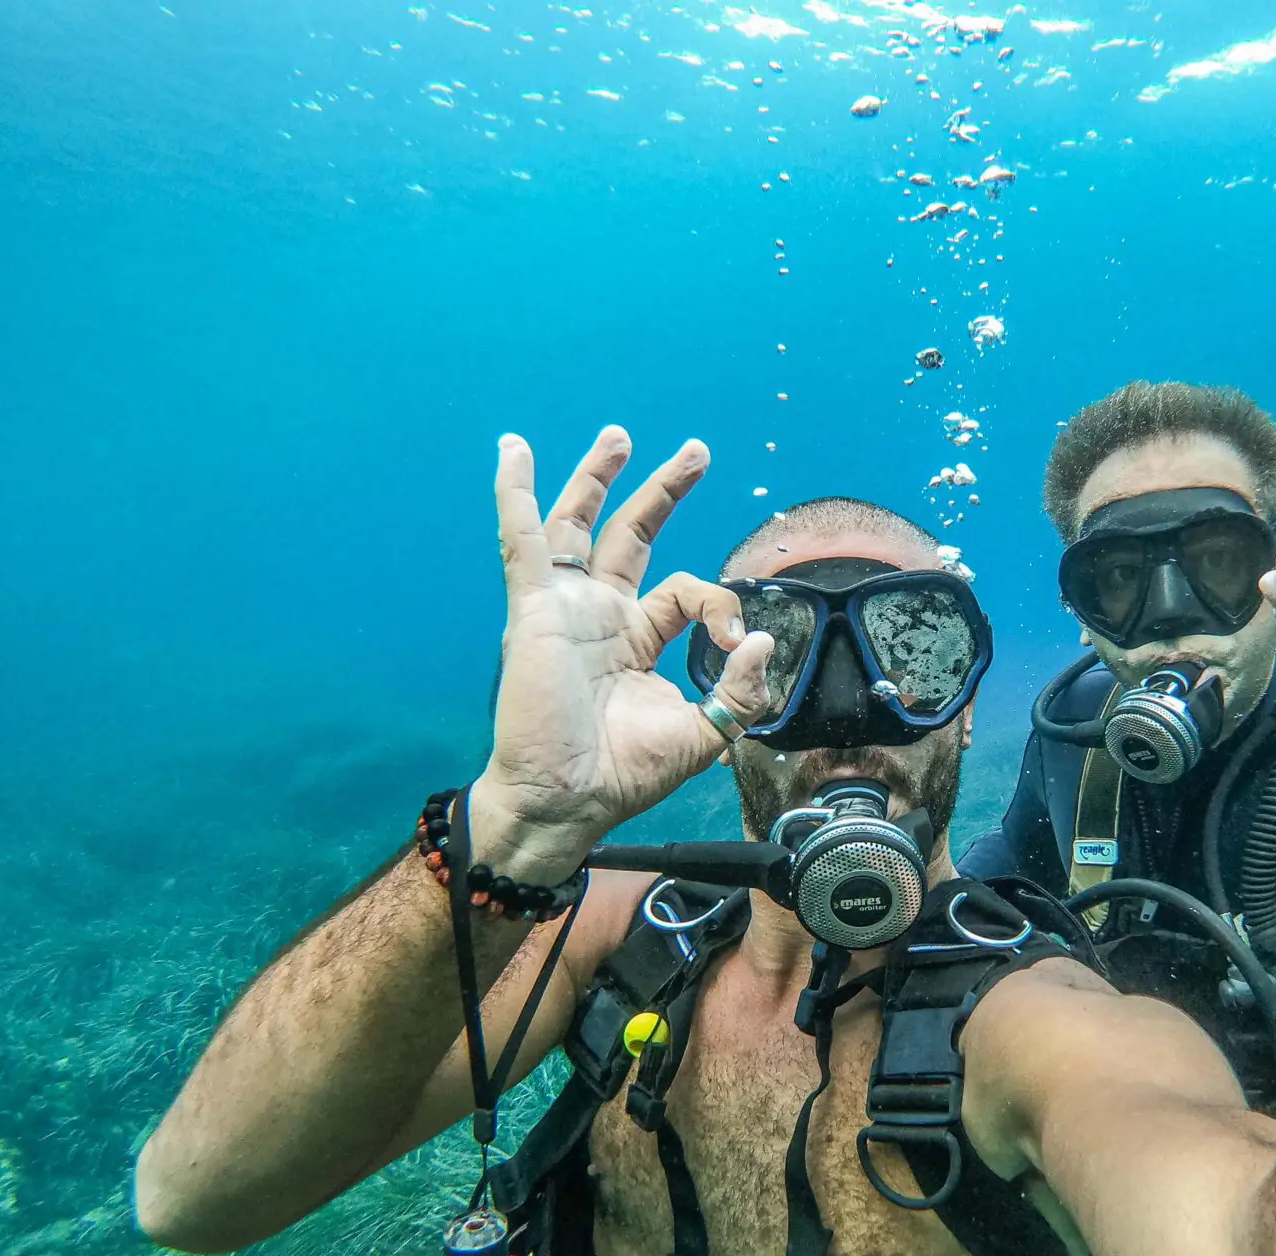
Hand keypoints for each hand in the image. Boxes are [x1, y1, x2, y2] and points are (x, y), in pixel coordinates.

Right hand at [466, 428, 772, 880]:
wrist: (567, 799)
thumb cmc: (625, 775)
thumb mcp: (705, 733)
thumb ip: (741, 690)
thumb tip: (763, 639)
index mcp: (638, 639)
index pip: (688, 593)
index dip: (721, 606)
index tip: (736, 646)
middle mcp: (601, 615)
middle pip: (634, 534)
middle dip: (663, 490)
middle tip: (695, 451)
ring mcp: (566, 608)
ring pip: (580, 525)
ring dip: (597, 477)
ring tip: (619, 435)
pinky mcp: (536, 609)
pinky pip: (522, 540)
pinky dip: (515, 493)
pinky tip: (512, 449)